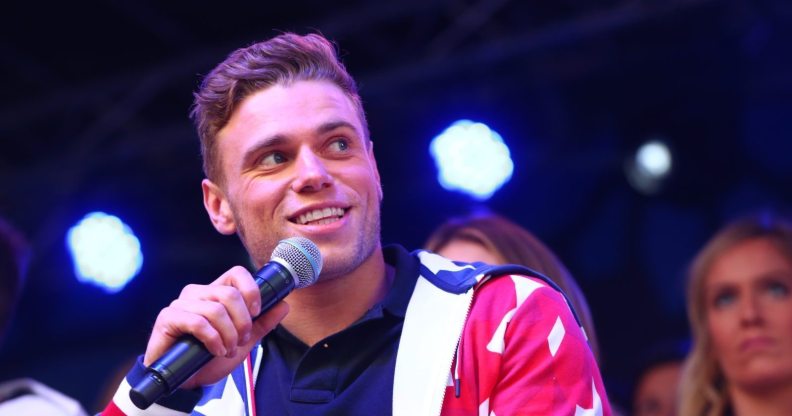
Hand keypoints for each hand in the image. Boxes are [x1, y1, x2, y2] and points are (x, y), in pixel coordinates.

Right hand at [143, 266, 288, 388]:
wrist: (184, 381)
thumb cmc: (208, 358)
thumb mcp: (243, 342)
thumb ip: (262, 323)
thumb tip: (284, 305)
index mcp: (215, 292)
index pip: (237, 273)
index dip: (251, 290)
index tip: (257, 312)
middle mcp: (198, 293)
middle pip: (229, 294)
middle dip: (242, 322)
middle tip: (241, 340)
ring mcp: (181, 304)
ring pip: (216, 309)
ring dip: (228, 335)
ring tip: (227, 349)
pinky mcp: (168, 318)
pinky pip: (198, 322)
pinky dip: (213, 339)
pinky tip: (215, 351)